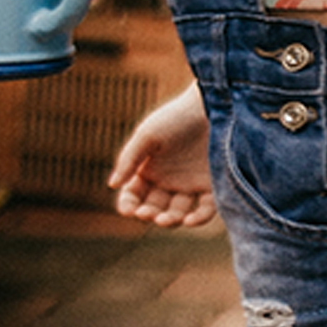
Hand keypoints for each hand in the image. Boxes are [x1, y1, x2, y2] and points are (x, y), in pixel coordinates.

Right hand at [108, 79, 215, 227]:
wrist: (212, 105)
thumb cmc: (176, 117)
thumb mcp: (147, 135)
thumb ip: (129, 159)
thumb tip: (112, 184)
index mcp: (148, 169)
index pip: (133, 195)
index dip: (128, 205)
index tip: (129, 210)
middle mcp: (168, 181)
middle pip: (154, 208)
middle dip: (149, 214)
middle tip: (148, 213)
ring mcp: (190, 185)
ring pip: (177, 213)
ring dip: (170, 220)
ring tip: (166, 219)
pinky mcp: (213, 186)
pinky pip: (205, 210)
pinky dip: (198, 219)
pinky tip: (189, 220)